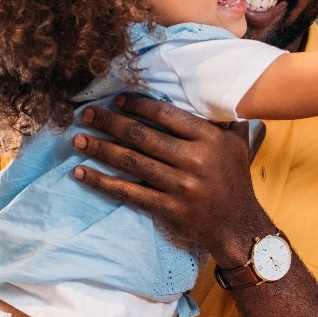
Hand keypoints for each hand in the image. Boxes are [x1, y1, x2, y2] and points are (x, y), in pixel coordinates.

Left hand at [71, 93, 271, 263]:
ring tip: (78, 139)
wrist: (237, 225)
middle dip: (110, 122)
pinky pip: (128, 192)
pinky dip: (102, 182)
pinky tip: (82, 173)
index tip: (117, 100)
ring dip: (100, 149)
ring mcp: (179, 185)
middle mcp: (193, 160)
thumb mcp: (239, 144)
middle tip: (87, 114)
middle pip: (143, 136)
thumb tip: (220, 92)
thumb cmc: (235, 180)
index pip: (167, 115)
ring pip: (131, 162)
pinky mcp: (167, 207)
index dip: (138, 105)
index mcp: (209, 139)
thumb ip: (228, 119)